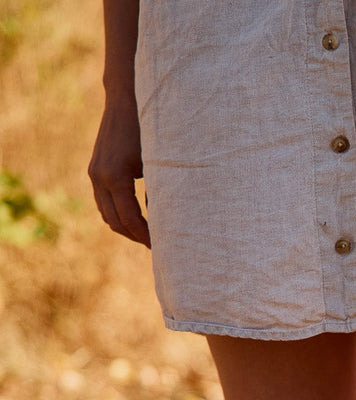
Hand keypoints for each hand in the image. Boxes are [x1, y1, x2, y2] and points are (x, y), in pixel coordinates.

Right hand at [88, 95, 150, 247]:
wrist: (126, 100)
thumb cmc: (149, 130)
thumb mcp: (159, 164)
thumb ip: (159, 192)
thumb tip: (166, 223)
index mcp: (116, 177)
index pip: (130, 220)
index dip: (146, 237)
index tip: (163, 247)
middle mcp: (100, 177)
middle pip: (116, 222)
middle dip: (136, 236)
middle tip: (158, 246)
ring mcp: (94, 173)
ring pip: (106, 214)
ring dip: (126, 228)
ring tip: (148, 235)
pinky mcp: (95, 169)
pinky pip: (103, 202)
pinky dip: (117, 214)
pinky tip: (137, 218)